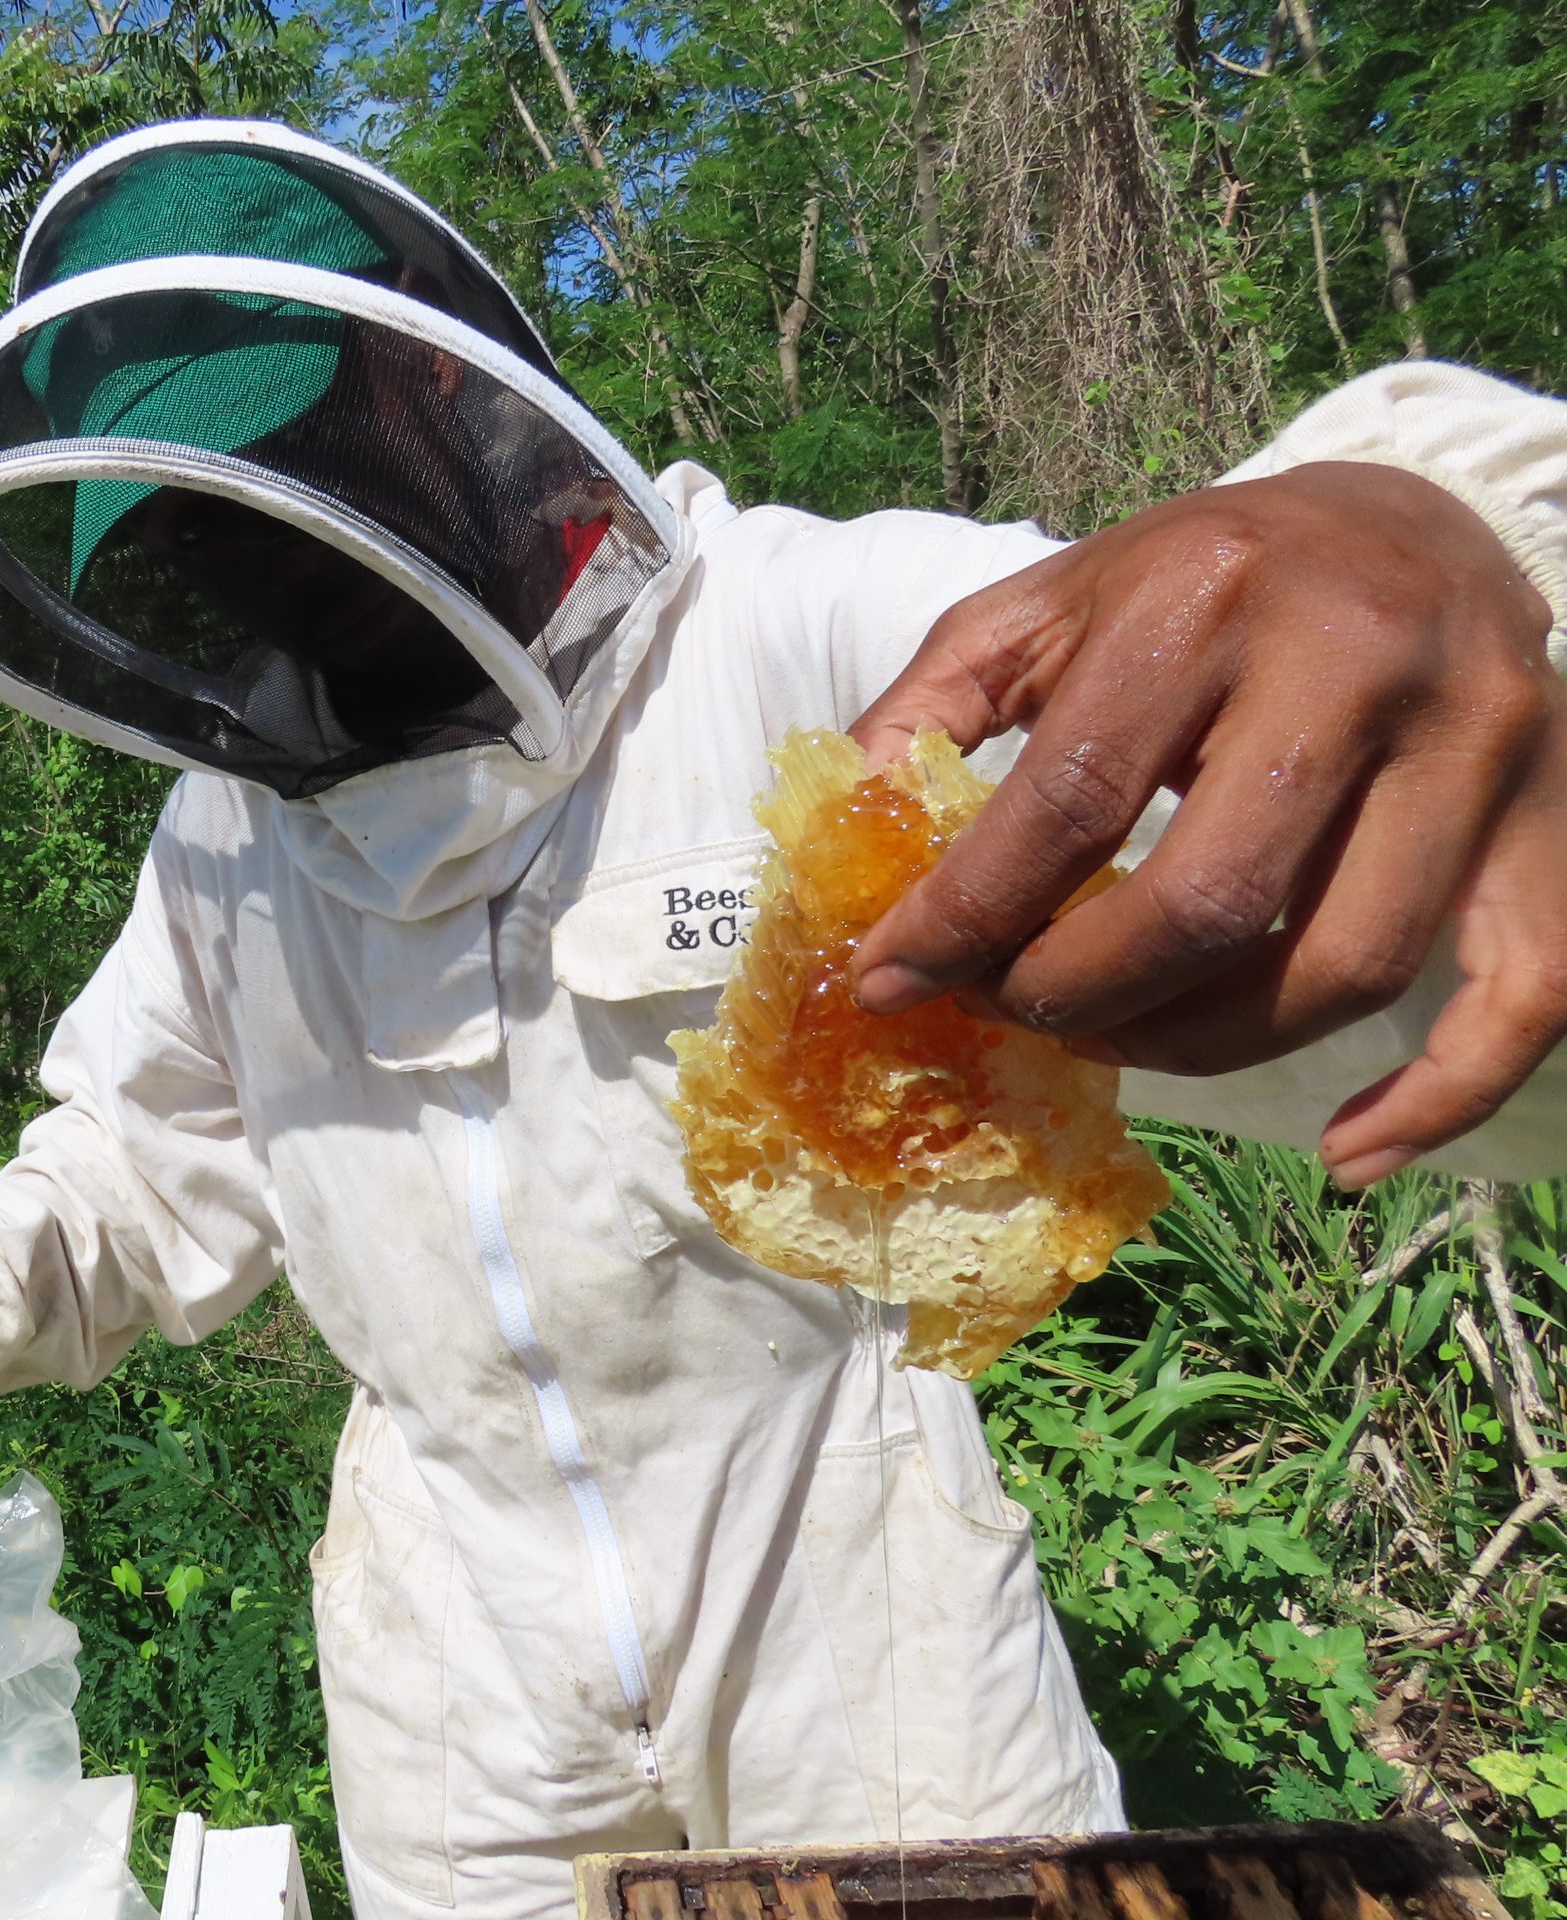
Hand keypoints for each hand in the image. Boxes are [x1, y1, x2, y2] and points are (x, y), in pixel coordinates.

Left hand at [849, 460, 1566, 1186]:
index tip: (890, 982)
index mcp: (1207, 593)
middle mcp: (1357, 661)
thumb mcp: (1047, 602)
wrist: (1405, 516)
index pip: (1068, 802)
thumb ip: (929, 708)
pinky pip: (1525, 997)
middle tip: (1012, 1014)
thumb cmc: (1199, 578)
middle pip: (1210, 902)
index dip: (964, 917)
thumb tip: (841, 843)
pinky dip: (1436, 1100)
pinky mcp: (1551, 816)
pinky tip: (1344, 1157)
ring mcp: (1478, 744)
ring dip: (1207, 1047)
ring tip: (1118, 1045)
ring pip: (1342, 964)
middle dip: (1081, 993)